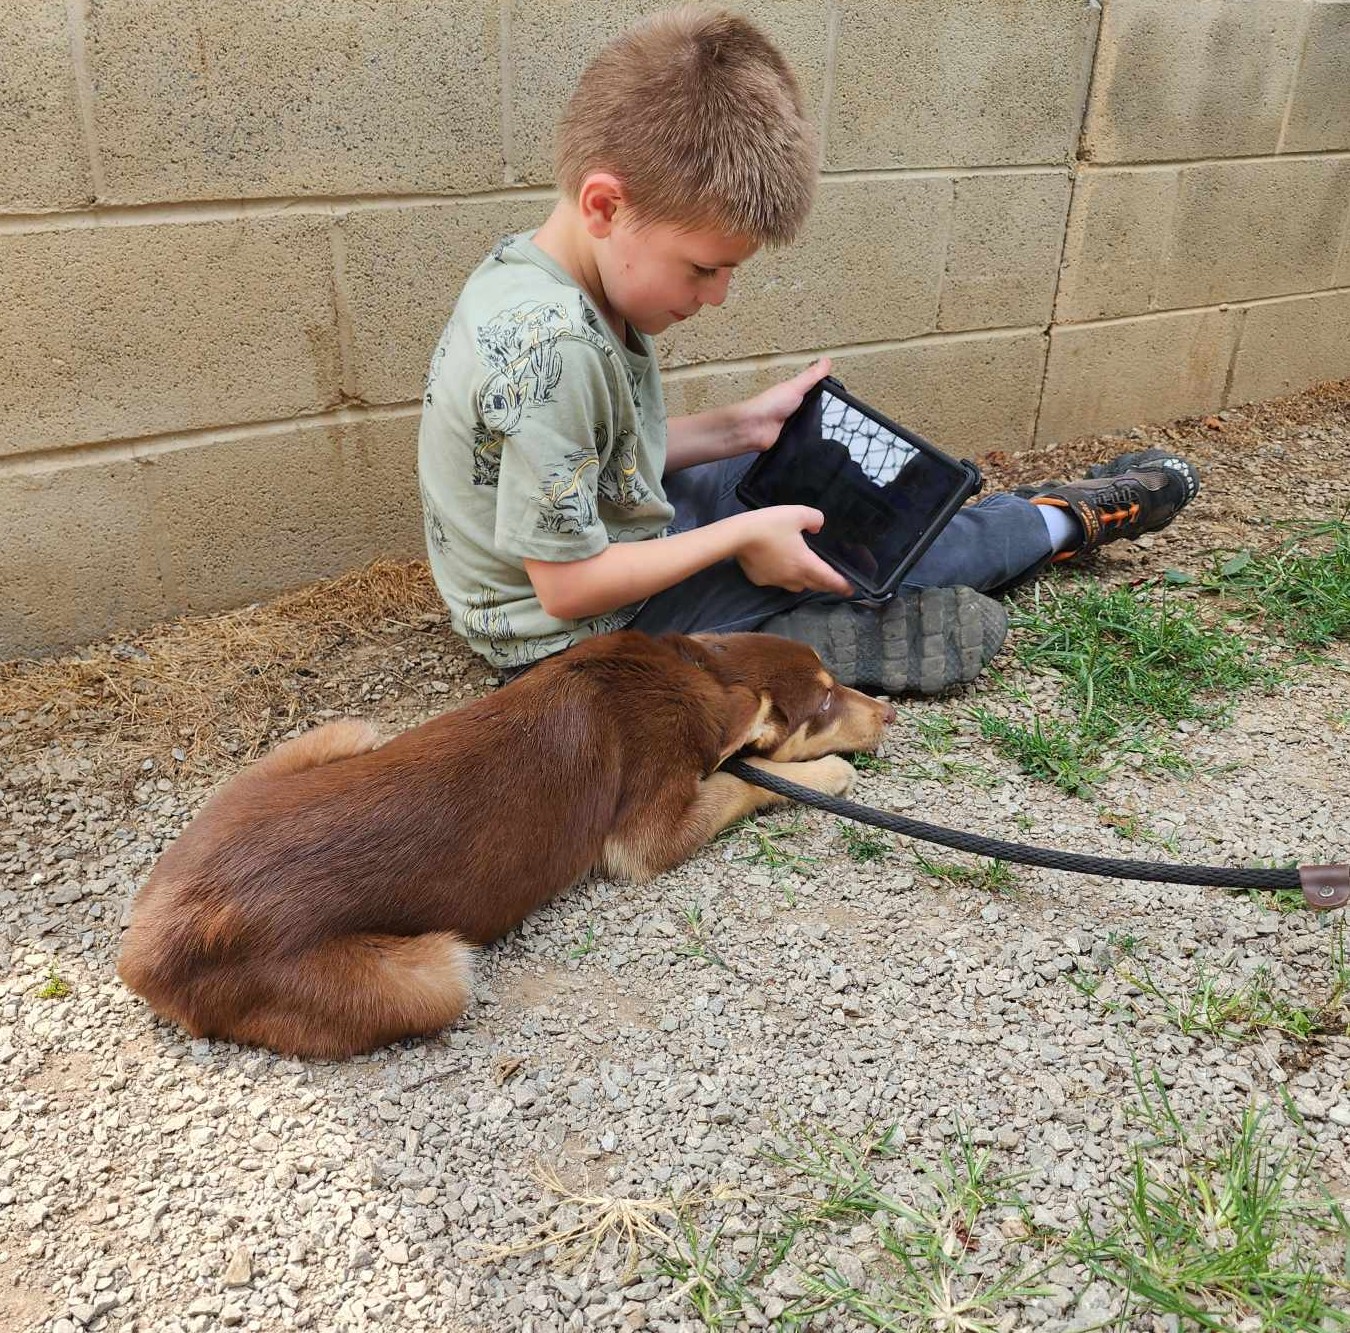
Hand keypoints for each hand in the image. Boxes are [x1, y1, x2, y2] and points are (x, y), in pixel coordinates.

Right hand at [732, 507, 853, 595]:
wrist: (737, 536)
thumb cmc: (770, 525)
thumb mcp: (797, 513)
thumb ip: (814, 519)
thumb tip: (818, 526)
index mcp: (806, 564)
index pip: (829, 579)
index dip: (841, 585)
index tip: (850, 590)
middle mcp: (793, 577)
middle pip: (814, 586)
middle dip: (825, 585)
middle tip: (831, 582)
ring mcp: (776, 581)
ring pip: (796, 586)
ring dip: (804, 582)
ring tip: (805, 572)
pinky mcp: (760, 580)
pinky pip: (778, 581)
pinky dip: (782, 576)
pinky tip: (778, 565)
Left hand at [735, 357, 831, 453]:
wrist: (755, 428)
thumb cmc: (768, 405)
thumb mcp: (796, 386)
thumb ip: (812, 376)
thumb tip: (826, 360)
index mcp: (797, 394)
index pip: (817, 391)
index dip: (827, 392)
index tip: (838, 391)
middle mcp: (795, 408)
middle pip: (817, 409)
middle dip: (824, 412)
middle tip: (832, 410)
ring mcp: (794, 424)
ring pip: (813, 425)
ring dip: (816, 426)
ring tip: (821, 424)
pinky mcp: (793, 438)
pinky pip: (806, 439)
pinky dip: (809, 439)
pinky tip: (810, 436)